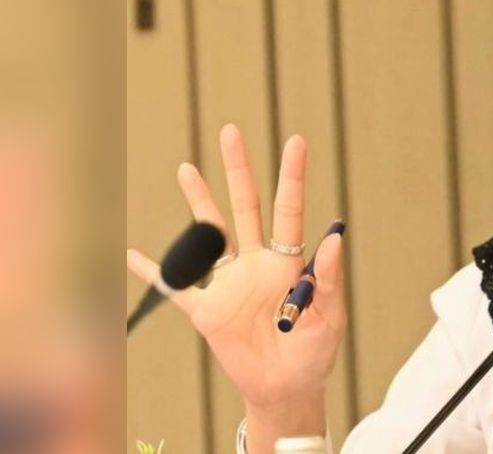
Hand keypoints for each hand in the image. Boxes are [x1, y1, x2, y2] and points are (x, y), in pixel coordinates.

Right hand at [126, 125, 346, 416]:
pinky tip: (130, 254)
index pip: (289, 210)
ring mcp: (229, 283)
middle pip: (246, 206)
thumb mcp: (330, 316)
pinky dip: (152, 271)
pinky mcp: (206, 310)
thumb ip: (329, 278)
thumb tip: (335, 235)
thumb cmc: (314, 351)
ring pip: (211, 233)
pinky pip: (174, 287)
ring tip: (186, 168)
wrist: (286, 387)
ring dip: (199, 202)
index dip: (292, 177)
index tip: (296, 141)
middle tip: (232, 131)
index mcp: (289, 261)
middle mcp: (257, 263)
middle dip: (239, 169)